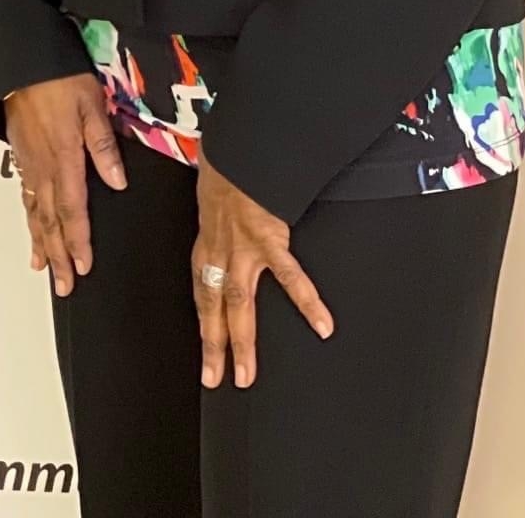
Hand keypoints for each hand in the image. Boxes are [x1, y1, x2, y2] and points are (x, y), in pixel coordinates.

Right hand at [5, 75, 126, 295]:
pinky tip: (31, 229)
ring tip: (44, 269)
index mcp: (64, 157)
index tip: (82, 268)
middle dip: (58, 255)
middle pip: (50, 220)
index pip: (71, 209)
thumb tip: (117, 183)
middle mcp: (43, 166)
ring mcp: (29, 162)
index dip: (77, 241)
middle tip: (64, 286)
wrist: (25, 60)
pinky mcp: (20, 154)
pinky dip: (28, 218)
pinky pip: (24, 195)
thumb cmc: (61, 78)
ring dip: (41, 243)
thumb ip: (103, 145)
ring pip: (34, 211)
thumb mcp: (92, 106)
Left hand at [193, 150, 333, 387]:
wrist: (237, 147)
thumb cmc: (226, 167)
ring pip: (238, 304)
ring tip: (248, 374)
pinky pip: (289, 277)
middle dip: (214, 344)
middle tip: (216, 378)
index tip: (206, 352)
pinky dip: (306, 302)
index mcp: (208, 242)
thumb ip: (221, 218)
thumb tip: (228, 224)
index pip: (201, 291)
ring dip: (241, 341)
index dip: (204, 324)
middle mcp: (220, 250)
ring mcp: (242, 249)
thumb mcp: (212, 196)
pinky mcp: (268, 240)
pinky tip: (322, 325)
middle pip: (213, 306)